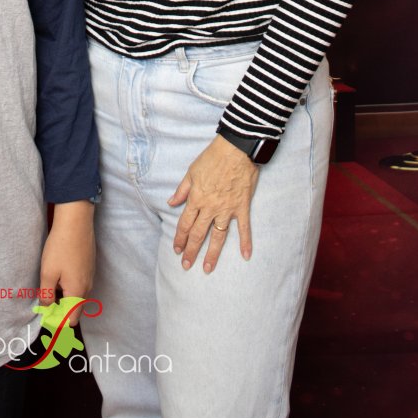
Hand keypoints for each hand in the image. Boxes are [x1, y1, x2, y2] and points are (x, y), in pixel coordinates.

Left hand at [38, 201, 94, 322]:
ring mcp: (90, 275)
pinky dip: (71, 286)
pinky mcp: (90, 265)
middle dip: (61, 311)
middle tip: (46, 303)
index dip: (58, 322)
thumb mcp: (48, 273)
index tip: (45, 317)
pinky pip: (81, 283)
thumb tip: (47, 310)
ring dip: (66, 298)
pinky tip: (60, 273)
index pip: (71, 321)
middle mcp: (87, 287)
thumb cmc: (60, 247)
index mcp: (77, 293)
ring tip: (51, 287)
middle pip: (76, 310)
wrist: (76, 221)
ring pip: (78, 296)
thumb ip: (47, 296)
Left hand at [168, 135, 258, 273]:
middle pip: (198, 233)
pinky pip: (244, 228)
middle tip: (186, 266)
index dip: (180, 238)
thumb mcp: (191, 171)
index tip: (177, 250)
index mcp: (196, 198)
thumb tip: (171, 203)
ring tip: (207, 268)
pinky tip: (246, 256)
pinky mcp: (242, 207)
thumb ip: (182, 190)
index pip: (185, 223)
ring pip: (218, 236)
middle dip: (191, 251)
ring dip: (212, 253)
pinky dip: (246, 242)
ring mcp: (227, 209)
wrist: (236, 149)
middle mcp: (210, 208)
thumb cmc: (212, 158)